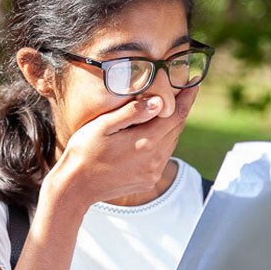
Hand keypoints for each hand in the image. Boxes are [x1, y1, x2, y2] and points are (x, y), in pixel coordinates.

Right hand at [45, 87, 197, 205]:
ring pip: (171, 143)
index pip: (176, 115)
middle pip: (176, 129)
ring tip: (166, 111)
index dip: (187, 98)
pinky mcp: (148, 181)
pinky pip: (162, 157)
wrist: (76, 187)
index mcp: (145, 143)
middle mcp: (154, 160)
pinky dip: (162, 143)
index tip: (194, 82)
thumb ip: (132, 112)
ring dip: (171, 127)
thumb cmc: (84, 152)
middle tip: (183, 91)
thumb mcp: (103, 125)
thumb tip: (159, 102)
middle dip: (180, 109)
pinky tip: (152, 134)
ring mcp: (152, 173)